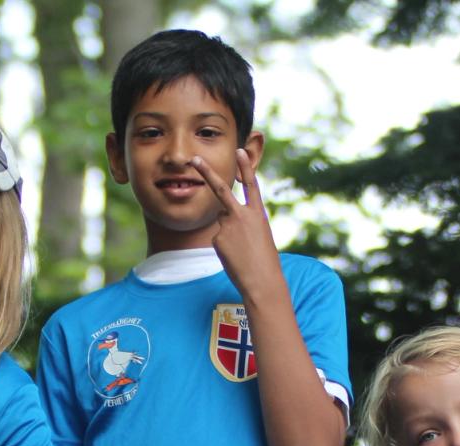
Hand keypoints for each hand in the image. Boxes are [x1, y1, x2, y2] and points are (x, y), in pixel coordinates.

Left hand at [190, 149, 283, 302]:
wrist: (262, 281)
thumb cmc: (264, 261)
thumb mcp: (260, 236)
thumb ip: (243, 221)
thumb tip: (223, 218)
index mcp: (258, 214)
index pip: (251, 184)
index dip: (245, 167)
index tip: (239, 150)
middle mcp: (242, 215)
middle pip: (221, 189)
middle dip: (206, 172)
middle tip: (194, 159)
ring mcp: (228, 226)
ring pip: (221, 222)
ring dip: (227, 234)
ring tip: (240, 251)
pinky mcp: (217, 239)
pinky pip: (217, 239)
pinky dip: (224, 248)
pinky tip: (233, 257)